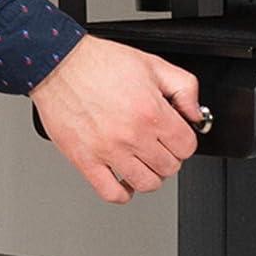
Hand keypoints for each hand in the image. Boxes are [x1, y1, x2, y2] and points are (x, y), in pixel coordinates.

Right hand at [30, 35, 201, 203]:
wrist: (59, 62)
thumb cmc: (99, 62)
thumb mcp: (151, 63)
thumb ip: (184, 87)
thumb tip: (196, 113)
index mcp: (151, 111)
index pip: (186, 146)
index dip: (182, 139)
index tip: (174, 134)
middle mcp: (131, 135)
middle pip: (169, 167)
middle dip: (167, 154)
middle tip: (156, 142)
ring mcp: (108, 151)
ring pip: (146, 184)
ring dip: (149, 173)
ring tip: (141, 158)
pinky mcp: (85, 160)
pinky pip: (112, 193)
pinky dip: (123, 192)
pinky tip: (123, 178)